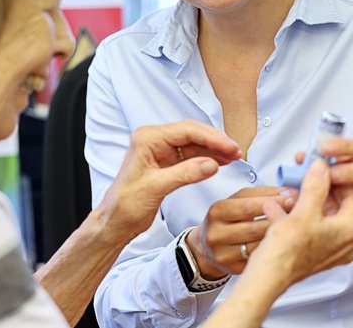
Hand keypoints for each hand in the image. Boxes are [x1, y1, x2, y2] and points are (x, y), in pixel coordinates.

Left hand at [96, 120, 241, 244]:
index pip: (185, 130)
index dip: (211, 137)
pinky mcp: (166, 163)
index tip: (229, 146)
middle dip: (215, 141)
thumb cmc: (125, 204)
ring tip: (234, 156)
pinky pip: (190, 156)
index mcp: (147, 139)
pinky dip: (206, 158)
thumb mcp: (156, 188)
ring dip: (213, 149)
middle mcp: (153, 140)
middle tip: (236, 151)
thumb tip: (212, 163)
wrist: (116, 221)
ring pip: (193, 144)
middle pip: (192, 133)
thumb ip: (185, 173)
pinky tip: (221, 162)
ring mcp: (160, 151)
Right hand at [187, 187, 295, 277]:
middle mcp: (217, 233)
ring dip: (281, 235)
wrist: (207, 246)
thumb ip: (259, 195)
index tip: (293, 196)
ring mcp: (224, 254)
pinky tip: (284, 242)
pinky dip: (274, 249)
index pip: (248, 206)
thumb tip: (287, 192)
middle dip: (281, 218)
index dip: (273, 201)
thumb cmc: (227, 219)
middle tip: (300, 212)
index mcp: (217, 211)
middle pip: (256, 227)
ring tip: (296, 227)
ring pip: (260, 244)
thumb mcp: (235, 201)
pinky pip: (260, 258)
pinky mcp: (233, 269)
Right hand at [251, 159, 352, 286]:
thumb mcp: (304, 210)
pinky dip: (296, 213)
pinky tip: (278, 206)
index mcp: (351, 229)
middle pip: (338, 202)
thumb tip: (322, 167)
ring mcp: (330, 247)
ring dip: (305, 197)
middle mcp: (346, 240)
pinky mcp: (314, 250)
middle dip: (318, 184)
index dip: (337, 174)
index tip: (324, 163)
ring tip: (289, 187)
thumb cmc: (288, 250)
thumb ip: (316, 185)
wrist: (269, 277)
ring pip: (322, 213)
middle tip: (304, 170)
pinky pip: (310, 225)